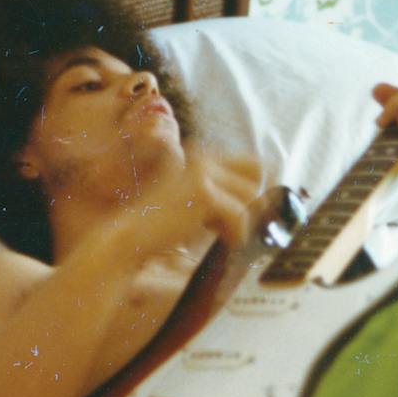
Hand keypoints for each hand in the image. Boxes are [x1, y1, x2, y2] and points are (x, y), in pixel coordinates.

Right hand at [114, 152, 264, 259]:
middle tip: (234, 224)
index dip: (255, 188)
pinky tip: (220, 241)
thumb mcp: (197, 201)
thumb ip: (224, 194)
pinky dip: (234, 235)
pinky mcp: (205, 193)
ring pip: (250, 197)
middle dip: (252, 201)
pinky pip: (239, 216)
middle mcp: (205, 156)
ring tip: (219, 233)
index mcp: (202, 154)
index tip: (247, 212)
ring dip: (240, 220)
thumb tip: (264, 202)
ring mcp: (205, 172)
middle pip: (257, 174)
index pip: (252, 163)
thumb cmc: (163, 225)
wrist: (133, 236)